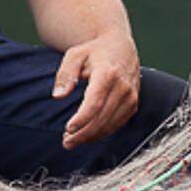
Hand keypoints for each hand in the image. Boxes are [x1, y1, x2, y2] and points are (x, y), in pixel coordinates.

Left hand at [52, 33, 141, 147]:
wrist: (121, 48)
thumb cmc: (94, 52)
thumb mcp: (75, 55)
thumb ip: (65, 75)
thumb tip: (57, 96)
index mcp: (107, 74)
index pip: (95, 102)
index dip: (82, 119)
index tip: (68, 129)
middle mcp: (123, 87)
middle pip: (102, 118)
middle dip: (82, 134)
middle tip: (66, 142)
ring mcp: (130, 97)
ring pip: (110, 125)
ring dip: (91, 137)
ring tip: (72, 141)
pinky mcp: (133, 105)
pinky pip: (116, 124)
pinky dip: (101, 133)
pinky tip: (87, 135)